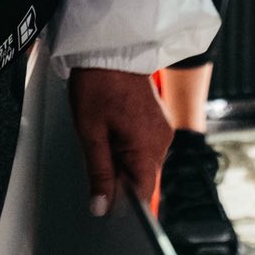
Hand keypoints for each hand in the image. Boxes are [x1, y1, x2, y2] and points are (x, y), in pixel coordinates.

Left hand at [67, 67, 170, 213]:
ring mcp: (163, 128)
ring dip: (123, 159)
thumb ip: (99, 172)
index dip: (125, 203)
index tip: (105, 202)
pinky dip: (129, 145)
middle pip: (143, 177)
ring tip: (104, 136)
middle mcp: (163, 140)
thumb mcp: (91, 132)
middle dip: (120, 176)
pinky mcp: (159, 119)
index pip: (144, 193)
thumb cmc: (98, 84)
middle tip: (97, 157)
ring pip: (143, 161)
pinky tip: (113, 129)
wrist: (110, 47)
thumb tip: (102, 207)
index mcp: (149, 146)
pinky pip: (145, 145)